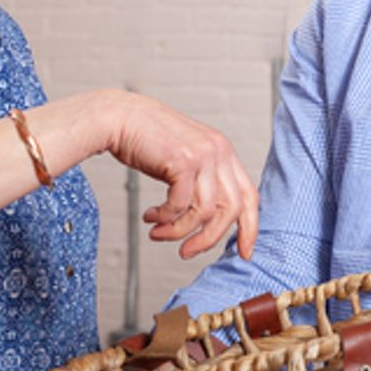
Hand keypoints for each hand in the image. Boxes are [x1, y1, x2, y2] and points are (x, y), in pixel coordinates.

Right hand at [102, 90, 258, 258]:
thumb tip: (209, 221)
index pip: (249, 195)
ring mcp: (203, 155)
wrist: (120, 117)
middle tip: (187, 252)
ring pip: (205, 212)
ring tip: (159, 233)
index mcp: (224, 152)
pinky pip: (180, 205)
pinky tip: (151, 216)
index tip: (244, 252)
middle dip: (210, 238)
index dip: (250, 227)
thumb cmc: (148, 141)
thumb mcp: (186, 159)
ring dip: (179, 231)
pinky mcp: (182, 161)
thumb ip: (202, 182)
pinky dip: (165, 218)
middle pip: (232, 209)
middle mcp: (219, 152)